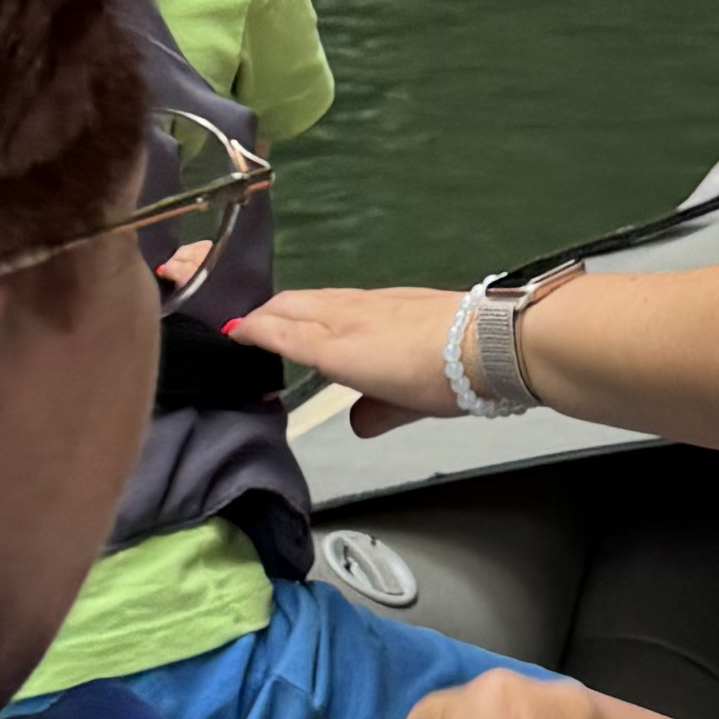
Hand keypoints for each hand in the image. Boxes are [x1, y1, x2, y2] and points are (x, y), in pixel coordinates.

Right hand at [238, 283, 468, 429]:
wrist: (487, 339)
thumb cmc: (440, 377)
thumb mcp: (404, 406)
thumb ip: (375, 412)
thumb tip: (359, 423)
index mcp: (337, 345)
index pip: (281, 332)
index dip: (253, 331)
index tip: (232, 335)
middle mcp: (346, 316)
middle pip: (292, 305)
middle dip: (264, 312)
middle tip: (247, 324)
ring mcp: (371, 301)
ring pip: (317, 296)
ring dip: (293, 305)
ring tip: (282, 317)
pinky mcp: (396, 294)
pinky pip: (344, 295)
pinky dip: (323, 302)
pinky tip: (333, 312)